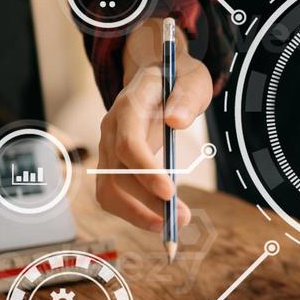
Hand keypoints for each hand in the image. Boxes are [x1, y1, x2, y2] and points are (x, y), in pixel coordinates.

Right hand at [95, 18, 212, 231]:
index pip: (128, 144)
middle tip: (181, 219)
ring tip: (173, 224)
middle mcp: (111, 129)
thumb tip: (178, 121)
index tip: (170, 193)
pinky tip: (159, 217)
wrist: (156, 76)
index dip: (145, 171)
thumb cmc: (177, 79)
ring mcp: (108, 147)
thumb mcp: (191, 79)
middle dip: (145, 203)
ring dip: (138, 214)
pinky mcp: (113, 163)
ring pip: (109, 190)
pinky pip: (114, 193)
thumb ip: (186, 97)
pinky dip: (133, 211)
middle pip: (116, 175)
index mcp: (129, 107)